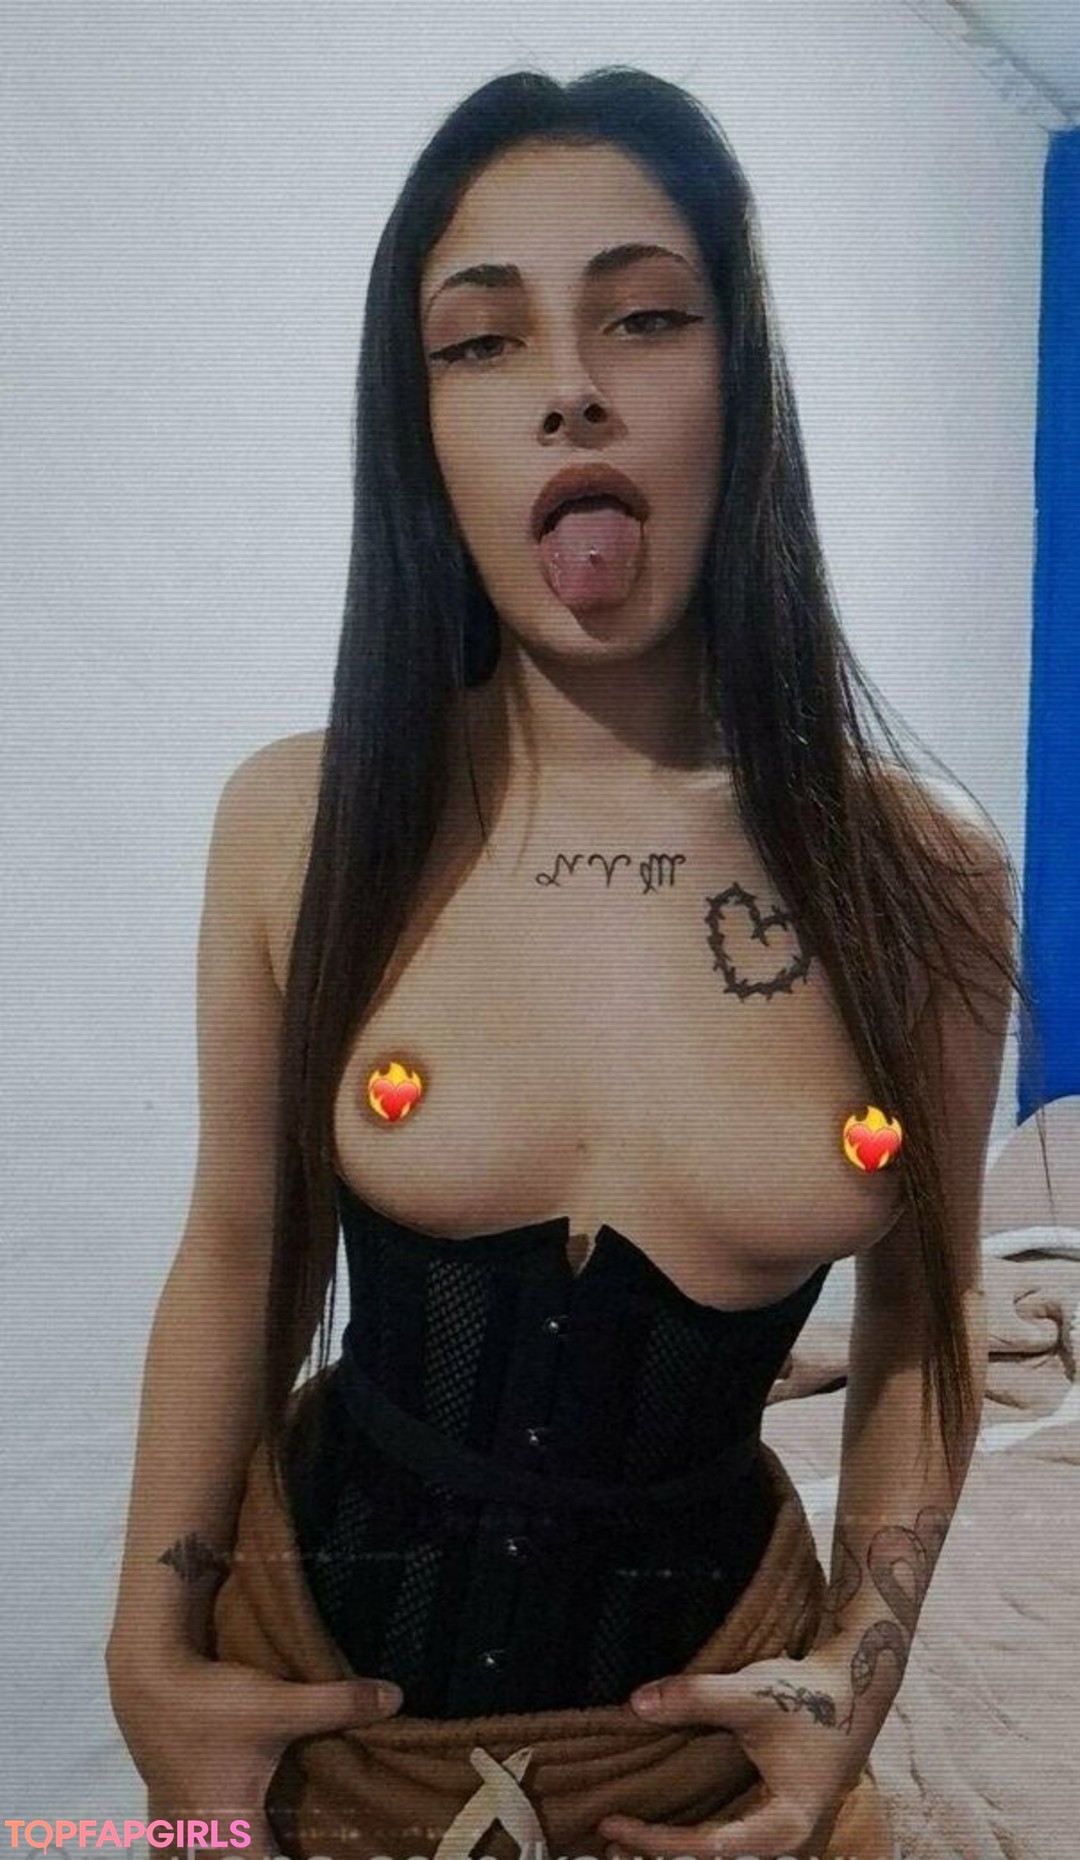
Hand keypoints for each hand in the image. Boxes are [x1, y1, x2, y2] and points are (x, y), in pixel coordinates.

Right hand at [108, 1645, 403, 1855]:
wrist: (147, 1679)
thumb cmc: (213, 1703)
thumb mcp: (279, 1703)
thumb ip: (337, 1704)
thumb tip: (396, 1698)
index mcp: (233, 1829)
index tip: (323, 1854)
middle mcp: (203, 1837)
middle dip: (257, 1857)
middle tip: (295, 1843)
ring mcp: (178, 1822)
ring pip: (200, 1857)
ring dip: (230, 1850)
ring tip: (258, 1838)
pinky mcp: (165, 1800)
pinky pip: (177, 1842)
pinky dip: (194, 1846)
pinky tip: (203, 1836)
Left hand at [596, 1651, 874, 1859]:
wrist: (854, 1688)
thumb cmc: (810, 1695)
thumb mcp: (751, 1695)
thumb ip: (694, 1698)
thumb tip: (636, 1704)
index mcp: (784, 1828)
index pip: (707, 1848)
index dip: (655, 1841)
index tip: (613, 1825)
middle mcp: (785, 1844)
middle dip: (659, 1857)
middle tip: (606, 1846)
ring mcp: (781, 1835)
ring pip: (720, 1855)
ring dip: (674, 1850)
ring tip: (622, 1843)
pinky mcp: (774, 1820)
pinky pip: (727, 1840)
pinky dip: (691, 1837)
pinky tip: (661, 1826)